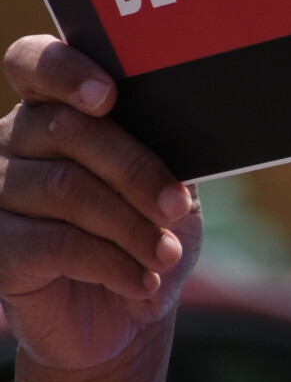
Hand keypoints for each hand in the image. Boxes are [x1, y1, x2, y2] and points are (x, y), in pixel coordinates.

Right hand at [0, 36, 200, 371]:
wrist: (125, 318)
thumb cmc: (147, 239)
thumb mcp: (169, 191)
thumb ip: (166, 152)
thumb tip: (183, 130)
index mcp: (54, 114)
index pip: (33, 64)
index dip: (66, 71)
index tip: (108, 97)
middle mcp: (13, 144)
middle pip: (68, 130)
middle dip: (136, 171)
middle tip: (176, 208)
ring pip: (66, 188)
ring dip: (132, 227)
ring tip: (165, 255)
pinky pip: (55, 243)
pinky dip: (113, 264)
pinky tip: (141, 281)